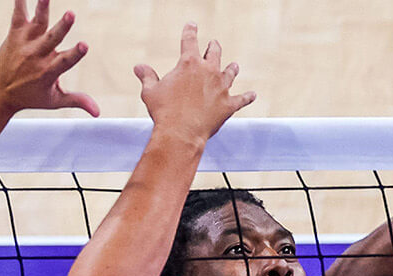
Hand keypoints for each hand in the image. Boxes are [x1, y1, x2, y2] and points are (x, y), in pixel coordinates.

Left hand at [0, 0, 98, 115]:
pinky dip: (20, 1)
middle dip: (62, 27)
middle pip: (52, 38)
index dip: (75, 54)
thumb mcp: (54, 100)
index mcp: (48, 72)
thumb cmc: (29, 96)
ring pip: (36, 22)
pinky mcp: (15, 33)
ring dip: (43, 7)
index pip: (64, 61)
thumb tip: (98, 112)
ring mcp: (25, 42)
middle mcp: (36, 55)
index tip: (84, 45)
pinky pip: (18, 13)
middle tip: (71, 14)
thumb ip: (77, 100)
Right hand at [134, 24, 256, 142]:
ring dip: (231, 68)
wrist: (181, 132)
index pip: (189, 40)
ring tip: (234, 65)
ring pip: (230, 73)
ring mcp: (221, 87)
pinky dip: (248, 97)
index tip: (192, 25)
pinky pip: (242, 99)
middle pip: (214, 53)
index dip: (190, 31)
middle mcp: (208, 71)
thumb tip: (139, 67)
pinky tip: (252, 95)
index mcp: (189, 64)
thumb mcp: (150, 91)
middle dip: (213, 47)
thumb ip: (147, 76)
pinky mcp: (229, 105)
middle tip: (214, 44)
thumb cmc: (164, 111)